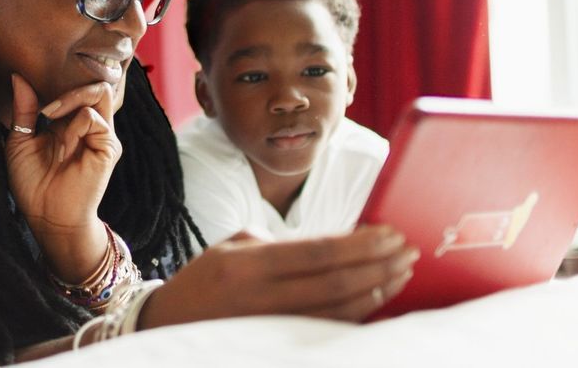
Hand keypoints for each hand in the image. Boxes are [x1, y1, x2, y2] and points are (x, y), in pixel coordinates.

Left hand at [4, 73, 122, 280]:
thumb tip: (18, 76)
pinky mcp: (108, 148)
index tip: (33, 91)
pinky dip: (75, 125)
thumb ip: (24, 109)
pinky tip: (64, 143)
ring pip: (100, 93)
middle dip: (69, 88)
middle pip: (95, 84)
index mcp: (70, 123)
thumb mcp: (20, 141)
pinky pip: (95, 120)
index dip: (58, 84)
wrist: (47, 218)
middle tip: (46, 107)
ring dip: (71, 99)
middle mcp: (90, 126)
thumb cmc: (32, 185)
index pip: (76, 87)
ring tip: (51, 116)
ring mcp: (101, 136)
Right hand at [139, 226, 417, 327]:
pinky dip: (358, 315)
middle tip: (409, 252)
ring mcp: (269, 326)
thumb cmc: (206, 278)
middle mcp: (260, 296)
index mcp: (249, 262)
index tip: (391, 234)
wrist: (167, 325)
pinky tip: (378, 301)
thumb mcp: (234, 246)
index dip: (361, 244)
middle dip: (379, 265)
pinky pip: (327, 331)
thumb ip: (281, 245)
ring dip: (377, 291)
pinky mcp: (275, 344)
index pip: (319, 251)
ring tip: (402, 274)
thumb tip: (336, 247)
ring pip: (338, 310)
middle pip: (336, 281)